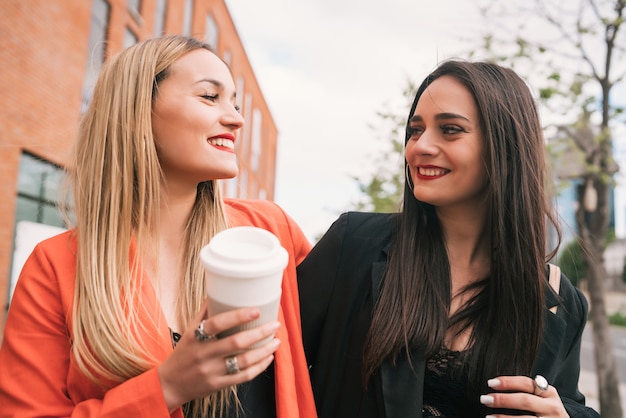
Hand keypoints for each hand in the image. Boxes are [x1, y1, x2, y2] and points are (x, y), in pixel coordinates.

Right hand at [158, 302, 280, 411]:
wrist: (169, 385)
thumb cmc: (183, 353)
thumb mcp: (189, 332)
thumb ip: (204, 314)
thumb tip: (217, 291)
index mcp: (195, 337)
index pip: (217, 324)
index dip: (238, 316)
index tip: (256, 310)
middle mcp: (203, 354)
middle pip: (236, 342)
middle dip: (260, 333)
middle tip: (275, 325)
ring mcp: (211, 371)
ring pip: (243, 361)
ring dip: (264, 350)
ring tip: (276, 341)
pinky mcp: (217, 385)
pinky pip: (243, 376)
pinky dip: (259, 367)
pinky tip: (268, 358)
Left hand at [480, 375, 568, 417]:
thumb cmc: (546, 411)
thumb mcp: (542, 398)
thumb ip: (527, 391)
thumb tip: (497, 385)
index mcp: (549, 393)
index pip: (526, 383)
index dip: (508, 382)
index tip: (491, 383)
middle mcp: (552, 407)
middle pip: (525, 400)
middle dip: (503, 399)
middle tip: (485, 399)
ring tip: (489, 417)